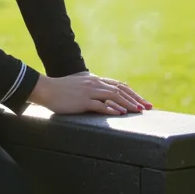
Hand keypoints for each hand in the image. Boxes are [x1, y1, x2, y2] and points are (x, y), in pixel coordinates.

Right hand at [30, 72, 152, 115]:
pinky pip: (100, 105)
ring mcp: (89, 91)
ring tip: (139, 111)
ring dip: (128, 104)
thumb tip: (102, 95)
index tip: (143, 102)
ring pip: (114, 96)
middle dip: (136, 99)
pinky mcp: (82, 101)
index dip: (133, 94)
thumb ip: (91, 87)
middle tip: (148, 108)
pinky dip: (111, 109)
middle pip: (120, 90)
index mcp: (95, 80)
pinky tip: (120, 113)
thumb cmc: (61, 89)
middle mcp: (94, 83)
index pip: (119, 85)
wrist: (46, 89)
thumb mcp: (80, 84)